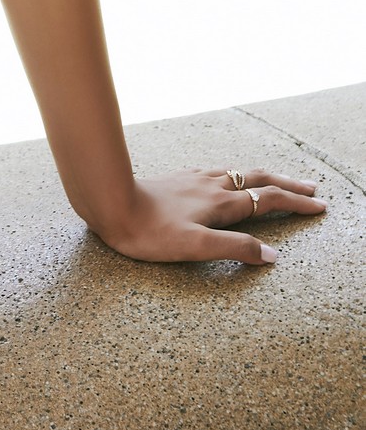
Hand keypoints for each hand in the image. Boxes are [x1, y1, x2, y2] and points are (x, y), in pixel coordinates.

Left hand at [93, 168, 327, 265]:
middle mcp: (211, 186)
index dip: (296, 204)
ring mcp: (194, 179)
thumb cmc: (150, 232)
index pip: (268, 201)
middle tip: (312, 188)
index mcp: (220, 204)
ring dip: (264, 178)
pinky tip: (226, 178)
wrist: (109, 201)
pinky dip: (236, 176)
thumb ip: (234, 250)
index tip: (320, 206)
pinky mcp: (178, 179)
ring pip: (238, 174)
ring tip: (277, 181)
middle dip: (288, 185)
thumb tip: (272, 256)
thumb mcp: (195, 247)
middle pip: (259, 181)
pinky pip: (217, 173)